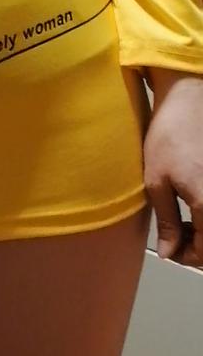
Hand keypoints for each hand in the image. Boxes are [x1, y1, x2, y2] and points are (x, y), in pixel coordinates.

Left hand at [144, 70, 202, 267]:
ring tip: (182, 222)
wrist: (188, 98)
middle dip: (198, 245)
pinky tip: (194, 205)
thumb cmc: (168, 136)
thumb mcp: (157, 180)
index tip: (170, 249)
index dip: (188, 257)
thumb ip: (167, 221)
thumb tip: (169, 252)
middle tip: (175, 237)